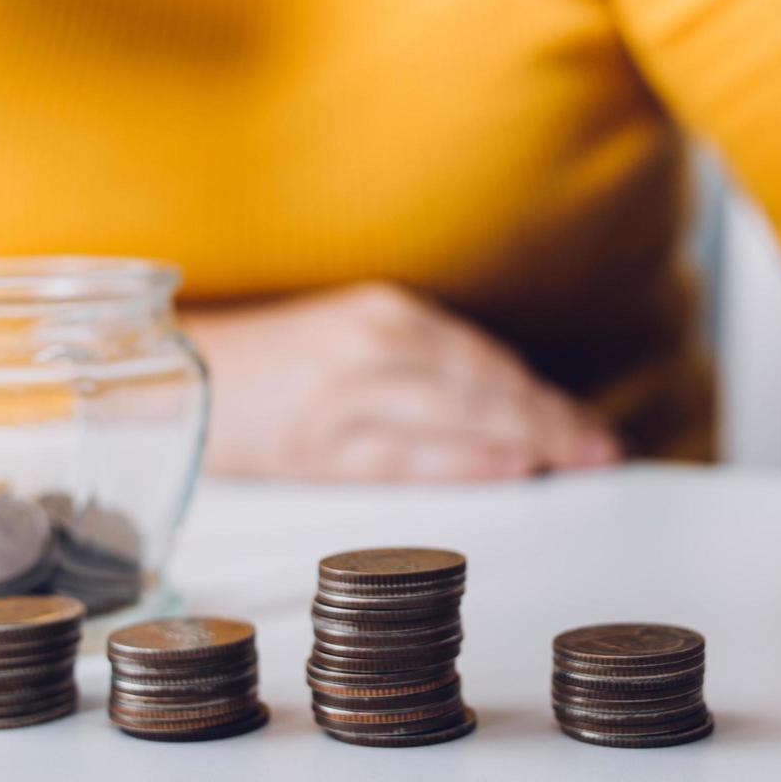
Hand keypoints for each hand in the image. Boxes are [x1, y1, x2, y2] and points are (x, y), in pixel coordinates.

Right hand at [183, 283, 620, 481]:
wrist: (176, 377)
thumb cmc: (278, 370)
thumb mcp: (356, 346)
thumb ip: (426, 370)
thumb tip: (513, 417)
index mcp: (385, 314)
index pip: (487, 361)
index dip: (546, 398)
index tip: (593, 429)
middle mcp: (370, 344)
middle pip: (483, 386)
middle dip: (551, 420)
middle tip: (604, 452)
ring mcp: (341, 392)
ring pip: (455, 413)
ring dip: (524, 437)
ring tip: (574, 461)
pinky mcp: (313, 443)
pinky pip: (401, 453)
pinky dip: (461, 458)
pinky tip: (508, 467)